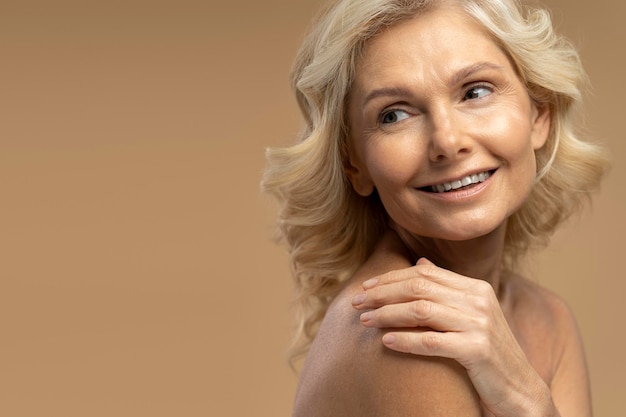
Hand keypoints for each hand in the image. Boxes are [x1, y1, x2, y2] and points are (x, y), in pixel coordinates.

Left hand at [351, 258, 557, 416]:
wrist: (520, 390)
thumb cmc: (487, 353)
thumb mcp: (470, 315)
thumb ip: (446, 289)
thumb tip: (419, 262)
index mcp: (476, 288)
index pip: (424, 274)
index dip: (391, 278)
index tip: (365, 286)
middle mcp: (479, 300)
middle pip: (419, 287)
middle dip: (382, 293)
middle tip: (356, 302)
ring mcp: (480, 324)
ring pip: (421, 310)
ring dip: (387, 314)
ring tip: (365, 321)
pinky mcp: (478, 350)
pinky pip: (432, 341)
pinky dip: (405, 340)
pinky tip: (385, 342)